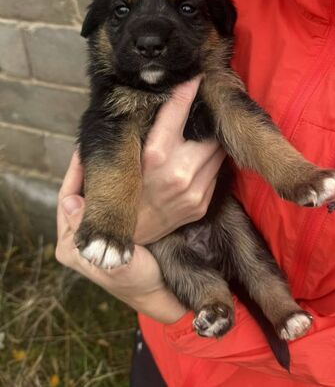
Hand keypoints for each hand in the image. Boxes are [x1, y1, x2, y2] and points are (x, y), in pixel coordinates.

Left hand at [56, 152, 185, 323]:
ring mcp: (94, 233)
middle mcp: (78, 238)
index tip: (85, 151)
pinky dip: (117, 185)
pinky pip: (110, 200)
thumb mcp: (117, 265)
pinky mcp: (111, 229)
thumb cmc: (139, 282)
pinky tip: (129, 172)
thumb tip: (70, 201)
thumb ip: (92, 237)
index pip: (67, 199)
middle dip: (89, 171)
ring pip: (94, 195)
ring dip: (102, 175)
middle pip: (79, 195)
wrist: (160, 293)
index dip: (74, 174)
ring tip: (114, 155)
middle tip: (100, 147)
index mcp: (70, 245)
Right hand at [135, 76, 224, 244]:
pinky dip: (210, 164)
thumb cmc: (120, 190)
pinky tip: (197, 163)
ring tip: (199, 138)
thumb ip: (133, 129)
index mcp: (153, 155)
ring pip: (217, 151)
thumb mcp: (120, 157)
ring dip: (210, 142)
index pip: (176, 112)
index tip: (196, 76)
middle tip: (201, 113)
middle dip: (205, 121)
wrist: (127, 236)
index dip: (187, 90)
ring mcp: (193, 190)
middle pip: (206, 131)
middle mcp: (178, 171)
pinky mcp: (201, 204)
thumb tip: (146, 99)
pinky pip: (216, 173)